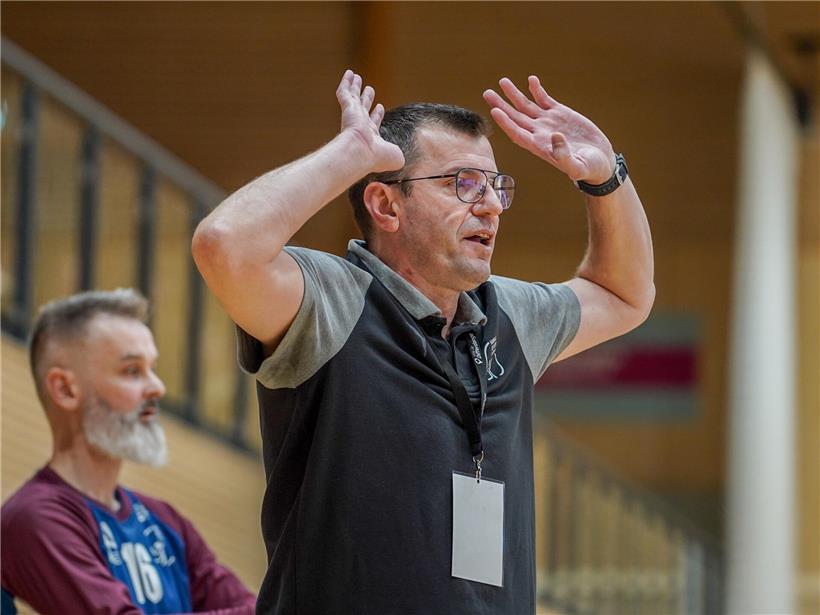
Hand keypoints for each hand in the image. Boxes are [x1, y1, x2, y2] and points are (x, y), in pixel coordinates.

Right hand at [336, 70, 404, 172]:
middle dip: (366, 98)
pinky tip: (349, 73)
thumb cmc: (377, 157)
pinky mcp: (348, 108)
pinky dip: (346, 82)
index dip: (377, 114)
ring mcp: (353, 116)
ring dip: (355, 87)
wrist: (361, 153)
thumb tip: (400, 159)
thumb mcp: (395, 156)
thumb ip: (398, 154)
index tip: (380, 107)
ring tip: (355, 76)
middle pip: (363, 107)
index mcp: (371, 136)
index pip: (374, 122)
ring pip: (354, 97)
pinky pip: (345, 93)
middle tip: (369, 89)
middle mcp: (361, 124)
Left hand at [483, 76, 615, 183]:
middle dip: (501, 105)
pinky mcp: (560, 113)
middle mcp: (539, 133)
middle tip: (487, 93)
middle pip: (515, 117)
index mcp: (539, 146)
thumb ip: (564, 156)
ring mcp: (548, 122)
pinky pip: (544, 99)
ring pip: (526, 106)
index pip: (517, 133)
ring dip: (514, 94)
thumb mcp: (577, 167)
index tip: (495, 111)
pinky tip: (531, 80)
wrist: (599, 162)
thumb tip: (555, 136)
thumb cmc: (588, 169)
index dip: (505, 122)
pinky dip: (537, 90)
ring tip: (503, 81)